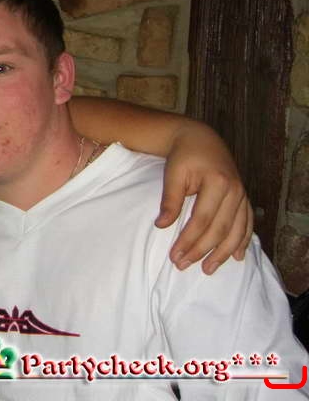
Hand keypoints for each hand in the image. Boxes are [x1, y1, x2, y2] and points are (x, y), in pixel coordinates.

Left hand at [156, 122, 252, 274]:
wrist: (201, 139)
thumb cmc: (183, 156)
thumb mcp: (173, 173)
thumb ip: (170, 200)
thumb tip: (161, 226)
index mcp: (217, 182)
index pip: (202, 220)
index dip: (188, 240)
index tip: (174, 255)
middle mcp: (235, 190)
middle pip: (219, 229)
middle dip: (201, 250)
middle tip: (183, 265)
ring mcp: (242, 195)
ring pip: (236, 230)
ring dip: (222, 253)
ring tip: (208, 269)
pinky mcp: (244, 198)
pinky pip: (247, 224)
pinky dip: (242, 241)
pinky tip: (237, 257)